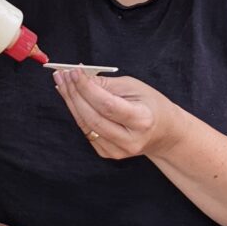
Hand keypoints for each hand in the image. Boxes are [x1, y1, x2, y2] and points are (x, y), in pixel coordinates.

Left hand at [53, 69, 183, 158]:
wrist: (164, 133)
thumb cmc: (150, 105)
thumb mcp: (134, 87)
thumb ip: (107, 84)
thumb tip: (79, 76)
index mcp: (142, 120)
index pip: (107, 105)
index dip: (87, 89)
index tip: (74, 72)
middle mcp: (130, 140)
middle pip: (93, 117)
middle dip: (74, 94)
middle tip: (62, 75)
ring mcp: (118, 151)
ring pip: (85, 125)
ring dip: (71, 102)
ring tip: (62, 83)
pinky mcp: (108, 154)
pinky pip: (87, 131)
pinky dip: (77, 113)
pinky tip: (72, 98)